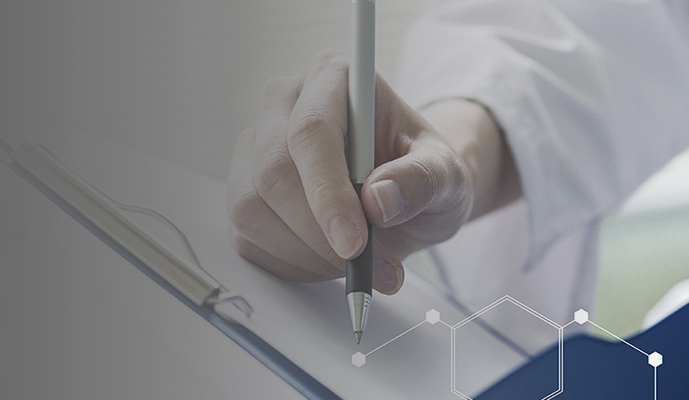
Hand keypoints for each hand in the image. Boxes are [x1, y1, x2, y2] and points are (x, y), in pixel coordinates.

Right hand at [227, 50, 511, 293]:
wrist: (404, 197)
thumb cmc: (423, 174)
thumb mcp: (446, 175)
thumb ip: (421, 181)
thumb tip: (379, 201)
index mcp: (332, 78)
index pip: (311, 130)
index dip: (327, 191)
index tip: (354, 244)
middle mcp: (282, 105)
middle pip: (272, 173)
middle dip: (319, 235)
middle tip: (370, 269)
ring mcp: (254, 149)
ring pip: (251, 210)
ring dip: (307, 254)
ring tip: (358, 265)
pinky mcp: (242, 192)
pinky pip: (247, 238)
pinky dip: (292, 264)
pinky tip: (329, 261)